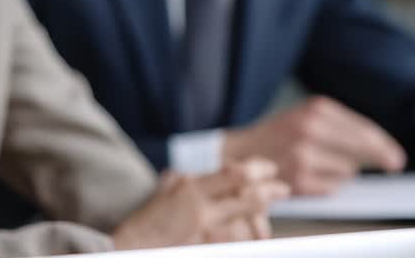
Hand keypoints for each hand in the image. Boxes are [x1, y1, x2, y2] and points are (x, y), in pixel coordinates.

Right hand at [111, 159, 288, 249]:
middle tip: (283, 188)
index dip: (256, 169)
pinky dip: (251, 236)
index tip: (269, 169)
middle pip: (244, 189)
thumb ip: (177, 183)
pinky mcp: (205, 243)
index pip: (231, 172)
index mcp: (189, 186)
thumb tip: (184, 175)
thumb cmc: (145, 223)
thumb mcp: (162, 194)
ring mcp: (203, 224)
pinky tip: (262, 236)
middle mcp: (198, 202)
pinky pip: (236, 238)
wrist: (131, 246)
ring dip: (264, 208)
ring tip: (275, 208)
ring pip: (245, 211)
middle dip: (269, 188)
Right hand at [223, 96, 406, 194]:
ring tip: (318, 163)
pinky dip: (326, 185)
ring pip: (348, 170)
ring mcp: (303, 155)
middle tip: (393, 164)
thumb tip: (384, 152)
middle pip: (363, 148)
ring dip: (341, 171)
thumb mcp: (307, 116)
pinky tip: (309, 175)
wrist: (240, 151)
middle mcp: (309, 129)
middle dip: (380, 157)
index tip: (395, 155)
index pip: (363, 129)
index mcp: (314, 109)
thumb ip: (342, 128)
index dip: (383, 144)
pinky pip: (332, 187)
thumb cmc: (278, 135)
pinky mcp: (298, 179)